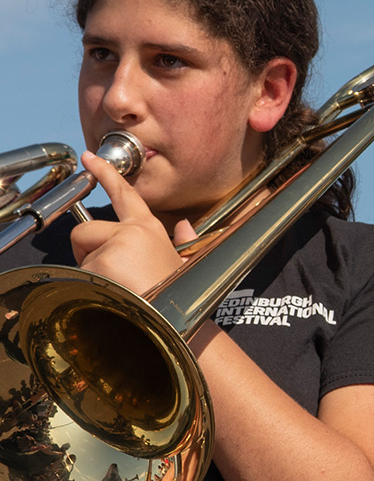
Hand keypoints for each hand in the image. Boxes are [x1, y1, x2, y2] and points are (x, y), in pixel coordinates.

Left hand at [70, 151, 193, 294]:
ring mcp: (116, 245)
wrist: (174, 321)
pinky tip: (114, 294)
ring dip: (90, 271)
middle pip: (86, 230)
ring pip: (80, 253)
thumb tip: (186, 227)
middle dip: (86, 251)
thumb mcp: (186, 264)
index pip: (125, 194)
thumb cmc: (179, 297)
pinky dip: (90, 286)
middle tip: (109, 272)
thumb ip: (183, 242)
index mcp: (150, 229)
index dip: (105, 174)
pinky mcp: (102, 262)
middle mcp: (133, 231)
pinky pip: (80, 272)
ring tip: (119, 287)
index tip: (89, 159)